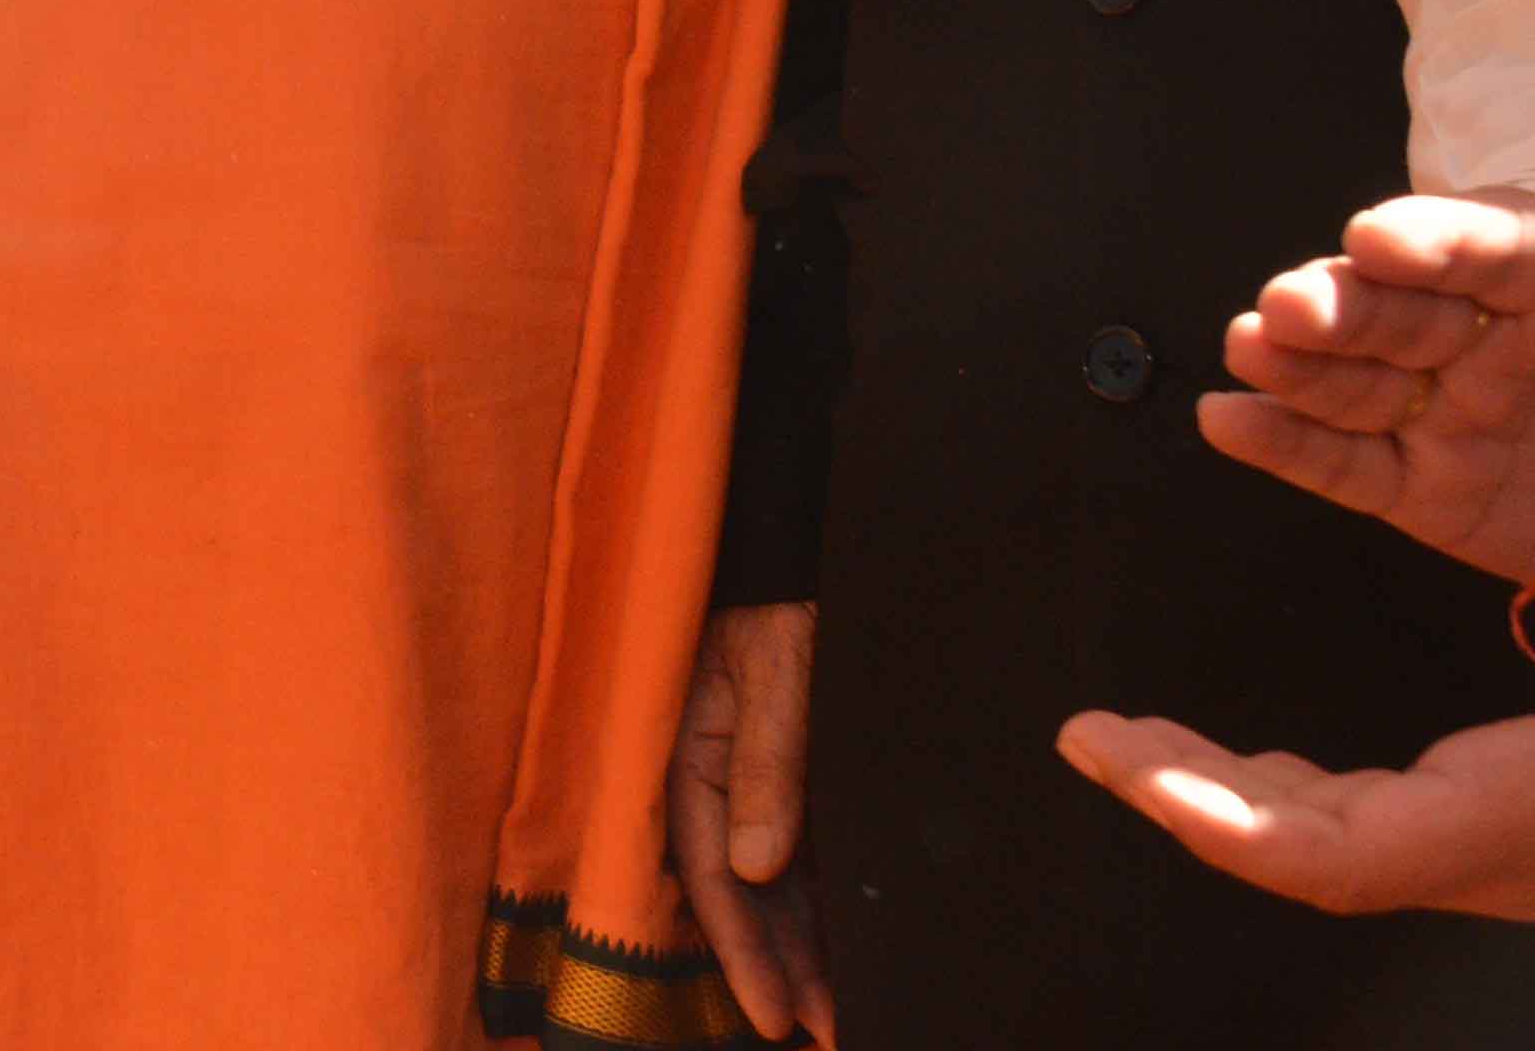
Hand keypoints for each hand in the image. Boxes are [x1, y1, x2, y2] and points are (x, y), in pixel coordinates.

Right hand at [671, 600, 833, 1040]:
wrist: (793, 535)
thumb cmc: (782, 587)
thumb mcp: (779, 664)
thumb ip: (769, 760)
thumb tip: (756, 869)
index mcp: (690, 750)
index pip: (712, 876)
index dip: (744, 952)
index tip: (780, 1017)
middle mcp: (715, 774)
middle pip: (742, 895)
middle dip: (780, 969)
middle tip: (825, 1034)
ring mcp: (751, 772)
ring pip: (771, 882)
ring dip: (802, 946)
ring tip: (839, 1012)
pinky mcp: (788, 764)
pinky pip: (798, 849)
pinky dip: (817, 900)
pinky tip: (844, 943)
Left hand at [1068, 524, 1534, 921]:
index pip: (1336, 849)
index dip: (1218, 815)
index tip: (1119, 760)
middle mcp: (1519, 850)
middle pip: (1318, 855)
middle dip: (1197, 803)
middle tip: (1094, 737)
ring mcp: (1530, 838)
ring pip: (1347, 844)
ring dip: (1237, 800)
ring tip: (1140, 743)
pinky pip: (1390, 822)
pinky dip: (1304, 794)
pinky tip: (1263, 761)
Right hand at [1201, 53, 1534, 595]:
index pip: (1480, 240)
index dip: (1429, 237)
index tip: (1378, 236)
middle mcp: (1480, 324)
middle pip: (1392, 304)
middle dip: (1335, 301)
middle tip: (1288, 307)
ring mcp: (1450, 404)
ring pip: (1355, 378)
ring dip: (1296, 362)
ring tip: (1250, 349)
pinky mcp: (1434, 487)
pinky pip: (1350, 467)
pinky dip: (1286, 446)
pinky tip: (1228, 424)